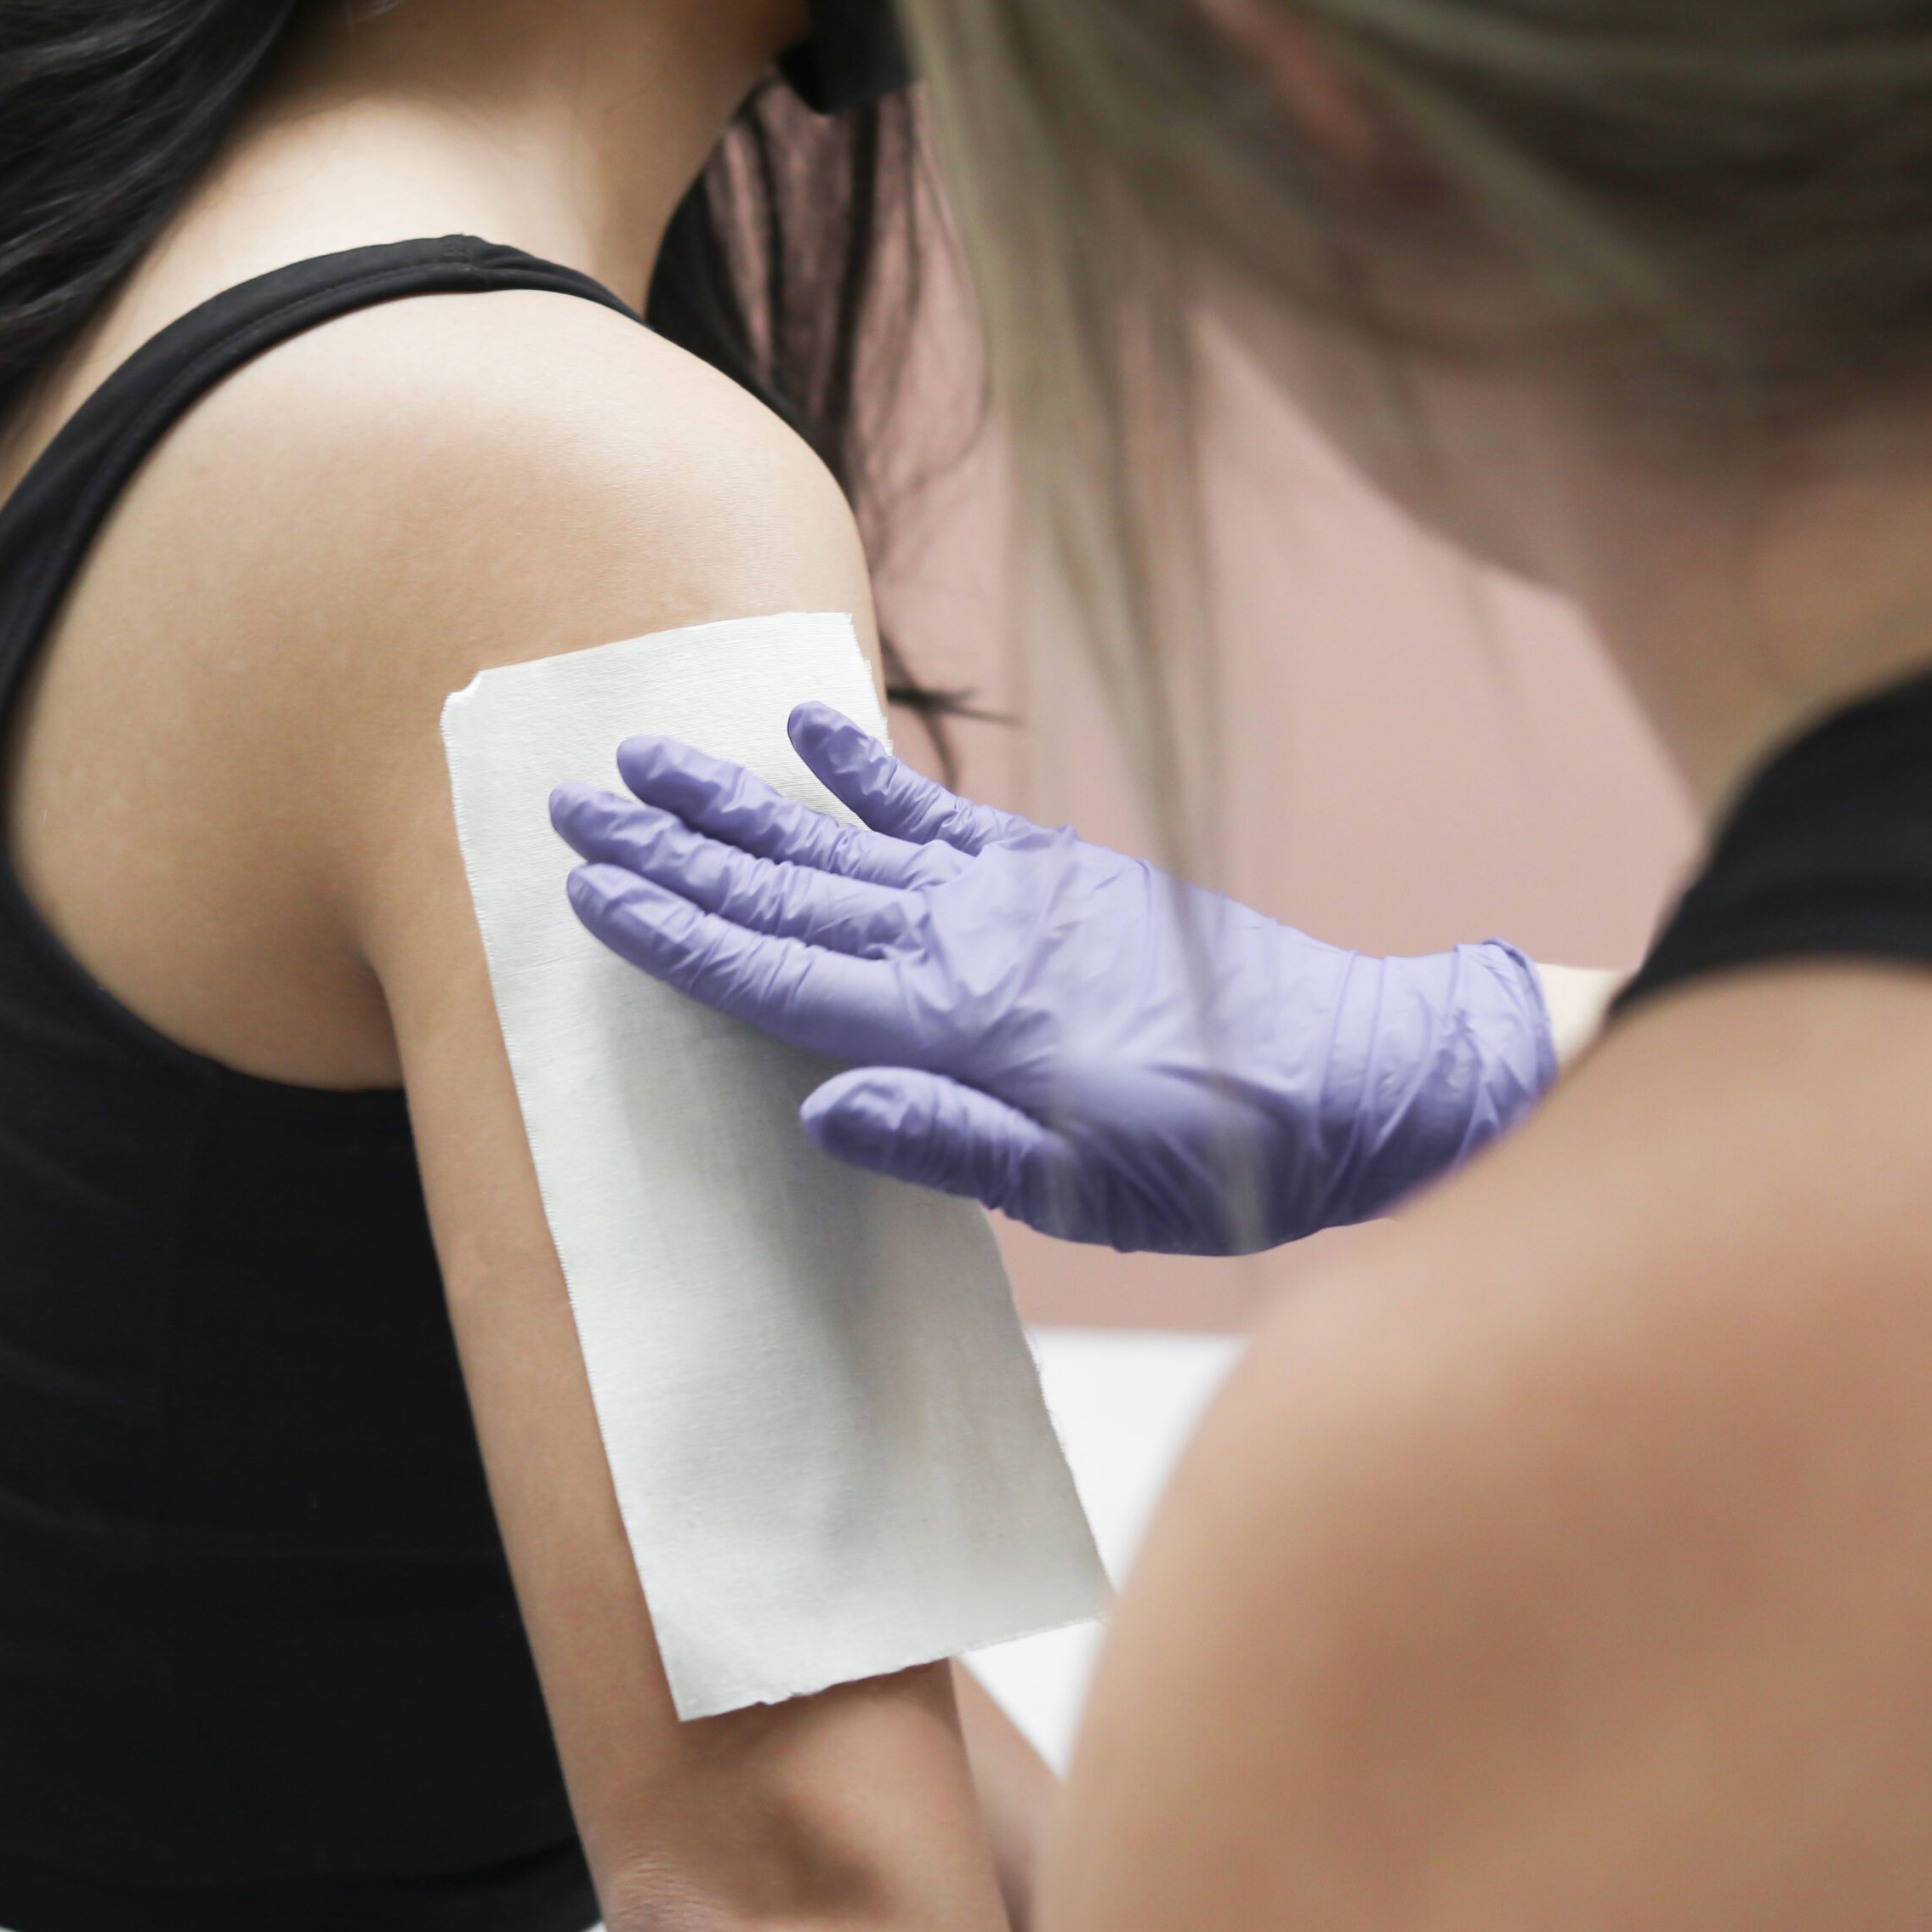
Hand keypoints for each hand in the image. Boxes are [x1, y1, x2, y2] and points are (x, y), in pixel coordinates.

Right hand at [549, 706, 1555, 1253]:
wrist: (1357, 1076)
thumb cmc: (1217, 1161)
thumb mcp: (1085, 1197)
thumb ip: (946, 1144)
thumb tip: (816, 1107)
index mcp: (957, 1028)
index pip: (779, 976)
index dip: (676, 934)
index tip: (587, 891)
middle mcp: (970, 939)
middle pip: (788, 891)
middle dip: (673, 849)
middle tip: (573, 799)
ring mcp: (1015, 892)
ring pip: (847, 838)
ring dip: (743, 799)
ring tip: (652, 753)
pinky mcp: (1060, 870)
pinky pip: (941, 810)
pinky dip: (870, 773)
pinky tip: (811, 734)